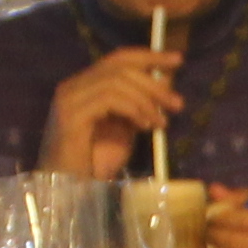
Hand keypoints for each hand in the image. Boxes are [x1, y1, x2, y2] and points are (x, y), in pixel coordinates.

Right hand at [45, 46, 185, 177]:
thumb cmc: (97, 164)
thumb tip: (167, 83)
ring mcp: (69, 99)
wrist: (72, 191)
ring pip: (116, 80)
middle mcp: (73, 86)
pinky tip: (144, 127)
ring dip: (146, 100)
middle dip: (154, 82)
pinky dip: (133, 109)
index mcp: (85, 85)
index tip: (178, 60)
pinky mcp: (70, 115)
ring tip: (162, 123)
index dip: (149, 56)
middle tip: (177, 103)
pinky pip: (109, 99)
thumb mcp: (126, 128)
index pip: (118, 58)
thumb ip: (140, 104)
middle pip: (119, 67)